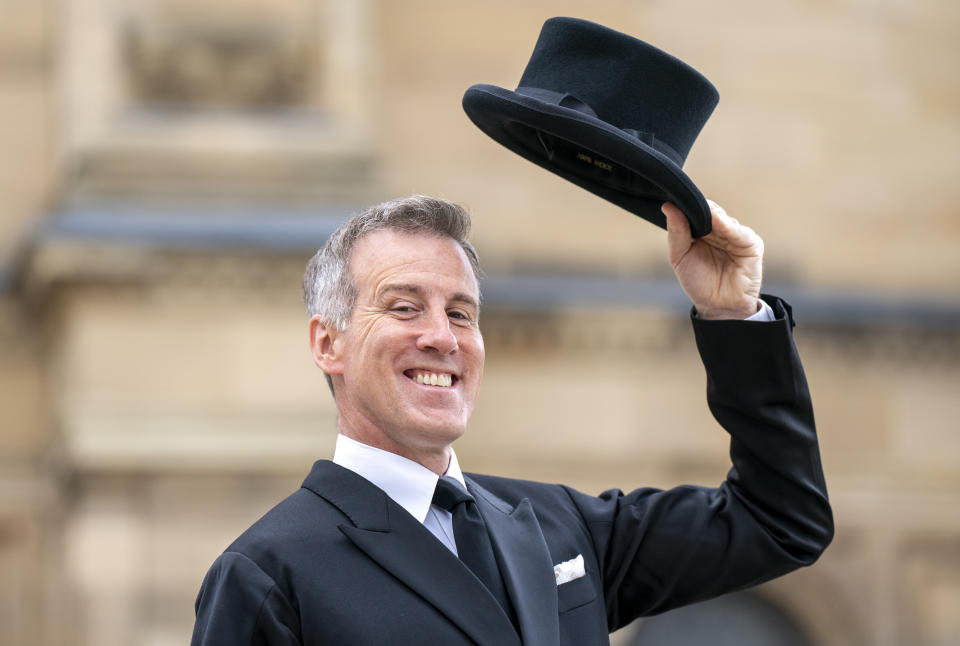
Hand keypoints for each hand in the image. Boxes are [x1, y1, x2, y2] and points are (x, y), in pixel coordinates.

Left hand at [663, 200, 763, 319]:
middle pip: (709, 211)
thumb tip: (668, 206)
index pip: (695, 211)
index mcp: (702, 232)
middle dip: (698, 208)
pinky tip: (716, 220)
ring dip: (711, 215)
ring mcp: (735, 235)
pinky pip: (738, 231)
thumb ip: (676, 232)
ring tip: (700, 213)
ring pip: (723, 218)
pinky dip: (727, 225)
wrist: (719, 307)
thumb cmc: (699, 283)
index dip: (686, 206)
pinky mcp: (750, 243)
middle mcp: (719, 230)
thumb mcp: (679, 257)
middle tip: (685, 202)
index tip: (674, 199)